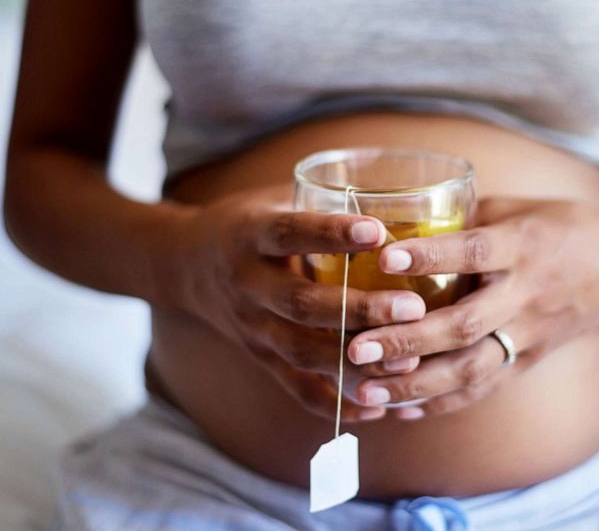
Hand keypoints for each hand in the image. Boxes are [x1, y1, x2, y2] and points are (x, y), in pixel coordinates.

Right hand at [167, 187, 430, 421]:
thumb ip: (325, 200)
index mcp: (248, 236)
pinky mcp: (261, 358)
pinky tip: (379, 407)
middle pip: (302, 303)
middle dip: (359, 309)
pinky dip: (337, 403)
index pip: (289, 233)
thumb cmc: (250, 225)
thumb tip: (402, 191)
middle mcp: (247, 285)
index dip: (330, 233)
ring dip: (356, 361)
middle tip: (413, 308)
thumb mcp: (274, 200)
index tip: (377, 231)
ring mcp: (252, 328)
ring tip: (408, 361)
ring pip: (303, 351)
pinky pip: (297, 388)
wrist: (185, 267)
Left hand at [346, 197, 598, 418]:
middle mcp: (525, 295)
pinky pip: (483, 389)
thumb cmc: (561, 228)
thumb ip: (464, 217)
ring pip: (471, 369)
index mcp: (522, 247)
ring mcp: (529, 334)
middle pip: (464, 325)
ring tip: (365, 391)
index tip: (385, 259)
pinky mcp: (529, 361)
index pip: (473, 253)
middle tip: (356, 348)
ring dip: (415, 385)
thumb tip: (401, 217)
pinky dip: (440, 402)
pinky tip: (400, 409)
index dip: (430, 256)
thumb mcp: (517, 209)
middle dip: (407, 341)